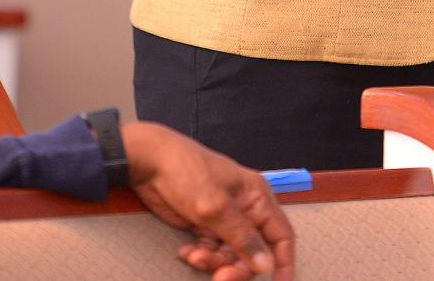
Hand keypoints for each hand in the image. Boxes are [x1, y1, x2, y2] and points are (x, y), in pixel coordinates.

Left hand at [122, 122, 293, 278]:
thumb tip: (266, 264)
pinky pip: (211, 252)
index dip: (283, 262)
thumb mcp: (216, 208)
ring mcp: (224, 220)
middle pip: (253, 252)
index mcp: (257, 198)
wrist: (150, 165)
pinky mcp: (205, 227)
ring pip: (230, 256)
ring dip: (213, 262)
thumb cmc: (187, 172)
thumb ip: (242, 238)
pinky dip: (200, 257)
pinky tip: (186, 251)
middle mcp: (245, 210)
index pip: (281, 235)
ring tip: (194, 256)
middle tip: (220, 278)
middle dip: (237, 267)